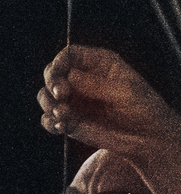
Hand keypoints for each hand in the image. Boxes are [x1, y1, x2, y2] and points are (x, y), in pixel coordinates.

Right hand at [38, 44, 180, 159]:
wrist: (148, 139)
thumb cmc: (144, 109)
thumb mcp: (126, 92)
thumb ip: (96, 84)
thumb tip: (69, 77)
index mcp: (99, 64)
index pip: (69, 55)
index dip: (59, 63)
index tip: (57, 77)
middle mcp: (82, 79)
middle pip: (52, 73)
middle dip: (51, 84)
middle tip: (60, 96)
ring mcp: (74, 100)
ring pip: (46, 96)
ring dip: (49, 104)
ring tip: (64, 115)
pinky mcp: (69, 120)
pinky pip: (48, 118)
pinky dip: (50, 122)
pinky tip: (62, 127)